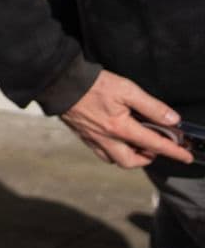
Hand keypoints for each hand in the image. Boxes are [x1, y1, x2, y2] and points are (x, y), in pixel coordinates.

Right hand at [60, 70, 190, 167]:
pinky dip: (113, 152)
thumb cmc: (94, 85)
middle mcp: (106, 139)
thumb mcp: (128, 90)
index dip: (173, 151)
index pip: (153, 144)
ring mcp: (93, 140)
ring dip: (130, 157)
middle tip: (154, 147)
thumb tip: (172, 120)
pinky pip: (101, 153)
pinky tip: (117, 139)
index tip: (185, 157)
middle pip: (130, 162)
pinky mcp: (84, 137)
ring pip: (114, 160)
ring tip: (136, 143)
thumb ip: (152, 107)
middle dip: (146, 159)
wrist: (61, 84)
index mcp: (120, 128)